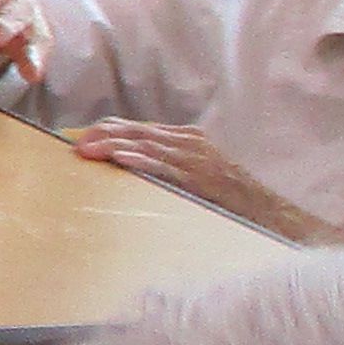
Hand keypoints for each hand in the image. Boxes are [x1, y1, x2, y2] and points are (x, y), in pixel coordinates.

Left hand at [64, 120, 312, 238]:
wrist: (268, 215)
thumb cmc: (228, 200)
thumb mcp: (196, 174)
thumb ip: (166, 166)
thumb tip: (126, 166)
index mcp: (186, 139)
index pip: (138, 128)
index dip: (108, 131)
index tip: (81, 138)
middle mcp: (189, 144)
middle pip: (137, 132)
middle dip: (103, 136)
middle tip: (75, 144)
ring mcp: (196, 160)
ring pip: (146, 146)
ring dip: (114, 146)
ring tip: (87, 150)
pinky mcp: (201, 180)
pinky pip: (166, 167)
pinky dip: (142, 161)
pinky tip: (121, 159)